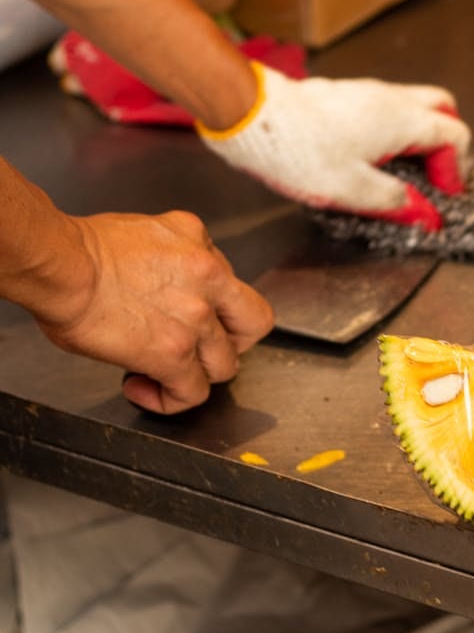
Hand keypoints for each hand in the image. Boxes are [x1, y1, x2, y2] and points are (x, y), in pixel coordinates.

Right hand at [35, 210, 273, 413]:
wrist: (62, 265)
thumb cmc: (79, 249)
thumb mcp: (143, 232)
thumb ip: (167, 258)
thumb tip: (157, 286)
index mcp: (197, 238)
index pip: (226, 278)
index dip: (208, 302)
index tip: (187, 312)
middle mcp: (208, 276)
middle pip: (253, 321)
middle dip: (231, 341)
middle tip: (200, 347)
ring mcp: (196, 317)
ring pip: (226, 364)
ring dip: (197, 373)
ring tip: (166, 373)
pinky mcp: (174, 353)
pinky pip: (193, 392)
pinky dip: (170, 400)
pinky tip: (142, 389)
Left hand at [198, 63, 471, 230]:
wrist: (250, 114)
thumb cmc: (298, 150)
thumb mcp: (352, 190)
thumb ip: (394, 201)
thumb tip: (425, 215)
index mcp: (402, 120)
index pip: (454, 137)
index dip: (455, 171)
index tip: (441, 198)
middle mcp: (390, 99)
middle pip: (442, 110)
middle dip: (445, 145)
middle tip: (433, 178)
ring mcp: (366, 92)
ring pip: (413, 105)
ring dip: (417, 137)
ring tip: (401, 173)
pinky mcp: (344, 96)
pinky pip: (385, 108)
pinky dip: (392, 131)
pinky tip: (369, 158)